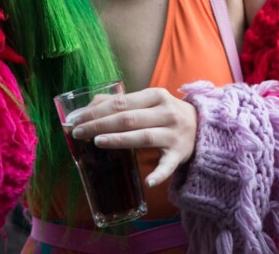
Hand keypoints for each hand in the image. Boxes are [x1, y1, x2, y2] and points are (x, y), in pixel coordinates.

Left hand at [68, 88, 197, 187]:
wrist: (203, 126)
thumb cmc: (166, 113)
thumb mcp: (148, 100)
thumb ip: (121, 101)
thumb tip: (89, 105)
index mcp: (156, 96)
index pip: (121, 102)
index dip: (96, 110)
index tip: (75, 118)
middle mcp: (166, 113)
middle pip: (128, 118)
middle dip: (100, 124)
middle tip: (77, 132)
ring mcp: (174, 134)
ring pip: (143, 137)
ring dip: (119, 140)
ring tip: (97, 142)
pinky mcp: (180, 154)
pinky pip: (168, 166)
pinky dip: (159, 174)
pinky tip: (148, 181)